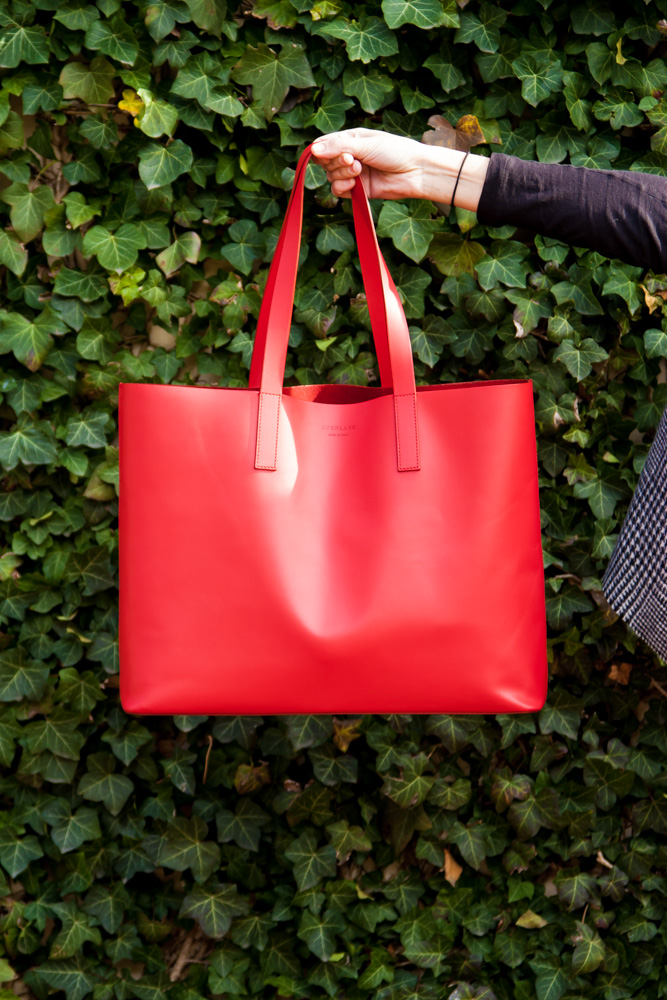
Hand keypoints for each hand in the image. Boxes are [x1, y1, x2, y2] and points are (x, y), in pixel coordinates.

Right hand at [311, 127, 429, 200]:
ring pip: (331, 177)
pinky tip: (355, 185)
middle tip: (353, 160)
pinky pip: (338, 191)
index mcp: (350, 139)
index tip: (325, 153)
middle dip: (336, 162)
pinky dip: (343, 188)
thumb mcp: (364, 144)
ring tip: (360, 171)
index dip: (320, 150)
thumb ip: (338, 147)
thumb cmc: (394, 151)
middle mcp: (349, 156)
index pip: (323, 144)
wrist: (414, 172)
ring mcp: (353, 173)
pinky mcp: (358, 190)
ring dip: (342, 174)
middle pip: (325, 162)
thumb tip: (312, 150)